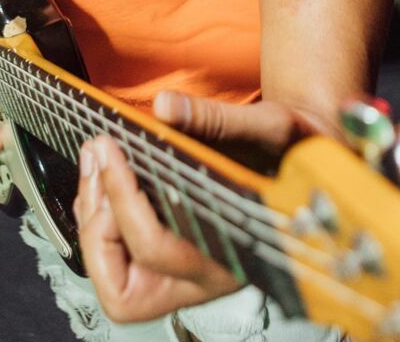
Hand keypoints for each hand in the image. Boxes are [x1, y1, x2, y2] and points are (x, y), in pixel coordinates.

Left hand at [74, 92, 326, 325]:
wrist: (306, 162)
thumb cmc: (294, 152)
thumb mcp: (269, 126)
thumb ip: (217, 120)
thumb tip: (166, 106)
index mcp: (232, 256)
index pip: (156, 248)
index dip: (123, 200)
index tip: (109, 148)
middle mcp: (204, 280)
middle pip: (121, 293)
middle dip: (97, 228)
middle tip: (97, 163)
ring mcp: (183, 277)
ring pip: (113, 282)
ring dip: (92, 220)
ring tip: (96, 160)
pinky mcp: (171, 260)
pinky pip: (119, 259)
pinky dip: (101, 217)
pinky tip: (105, 173)